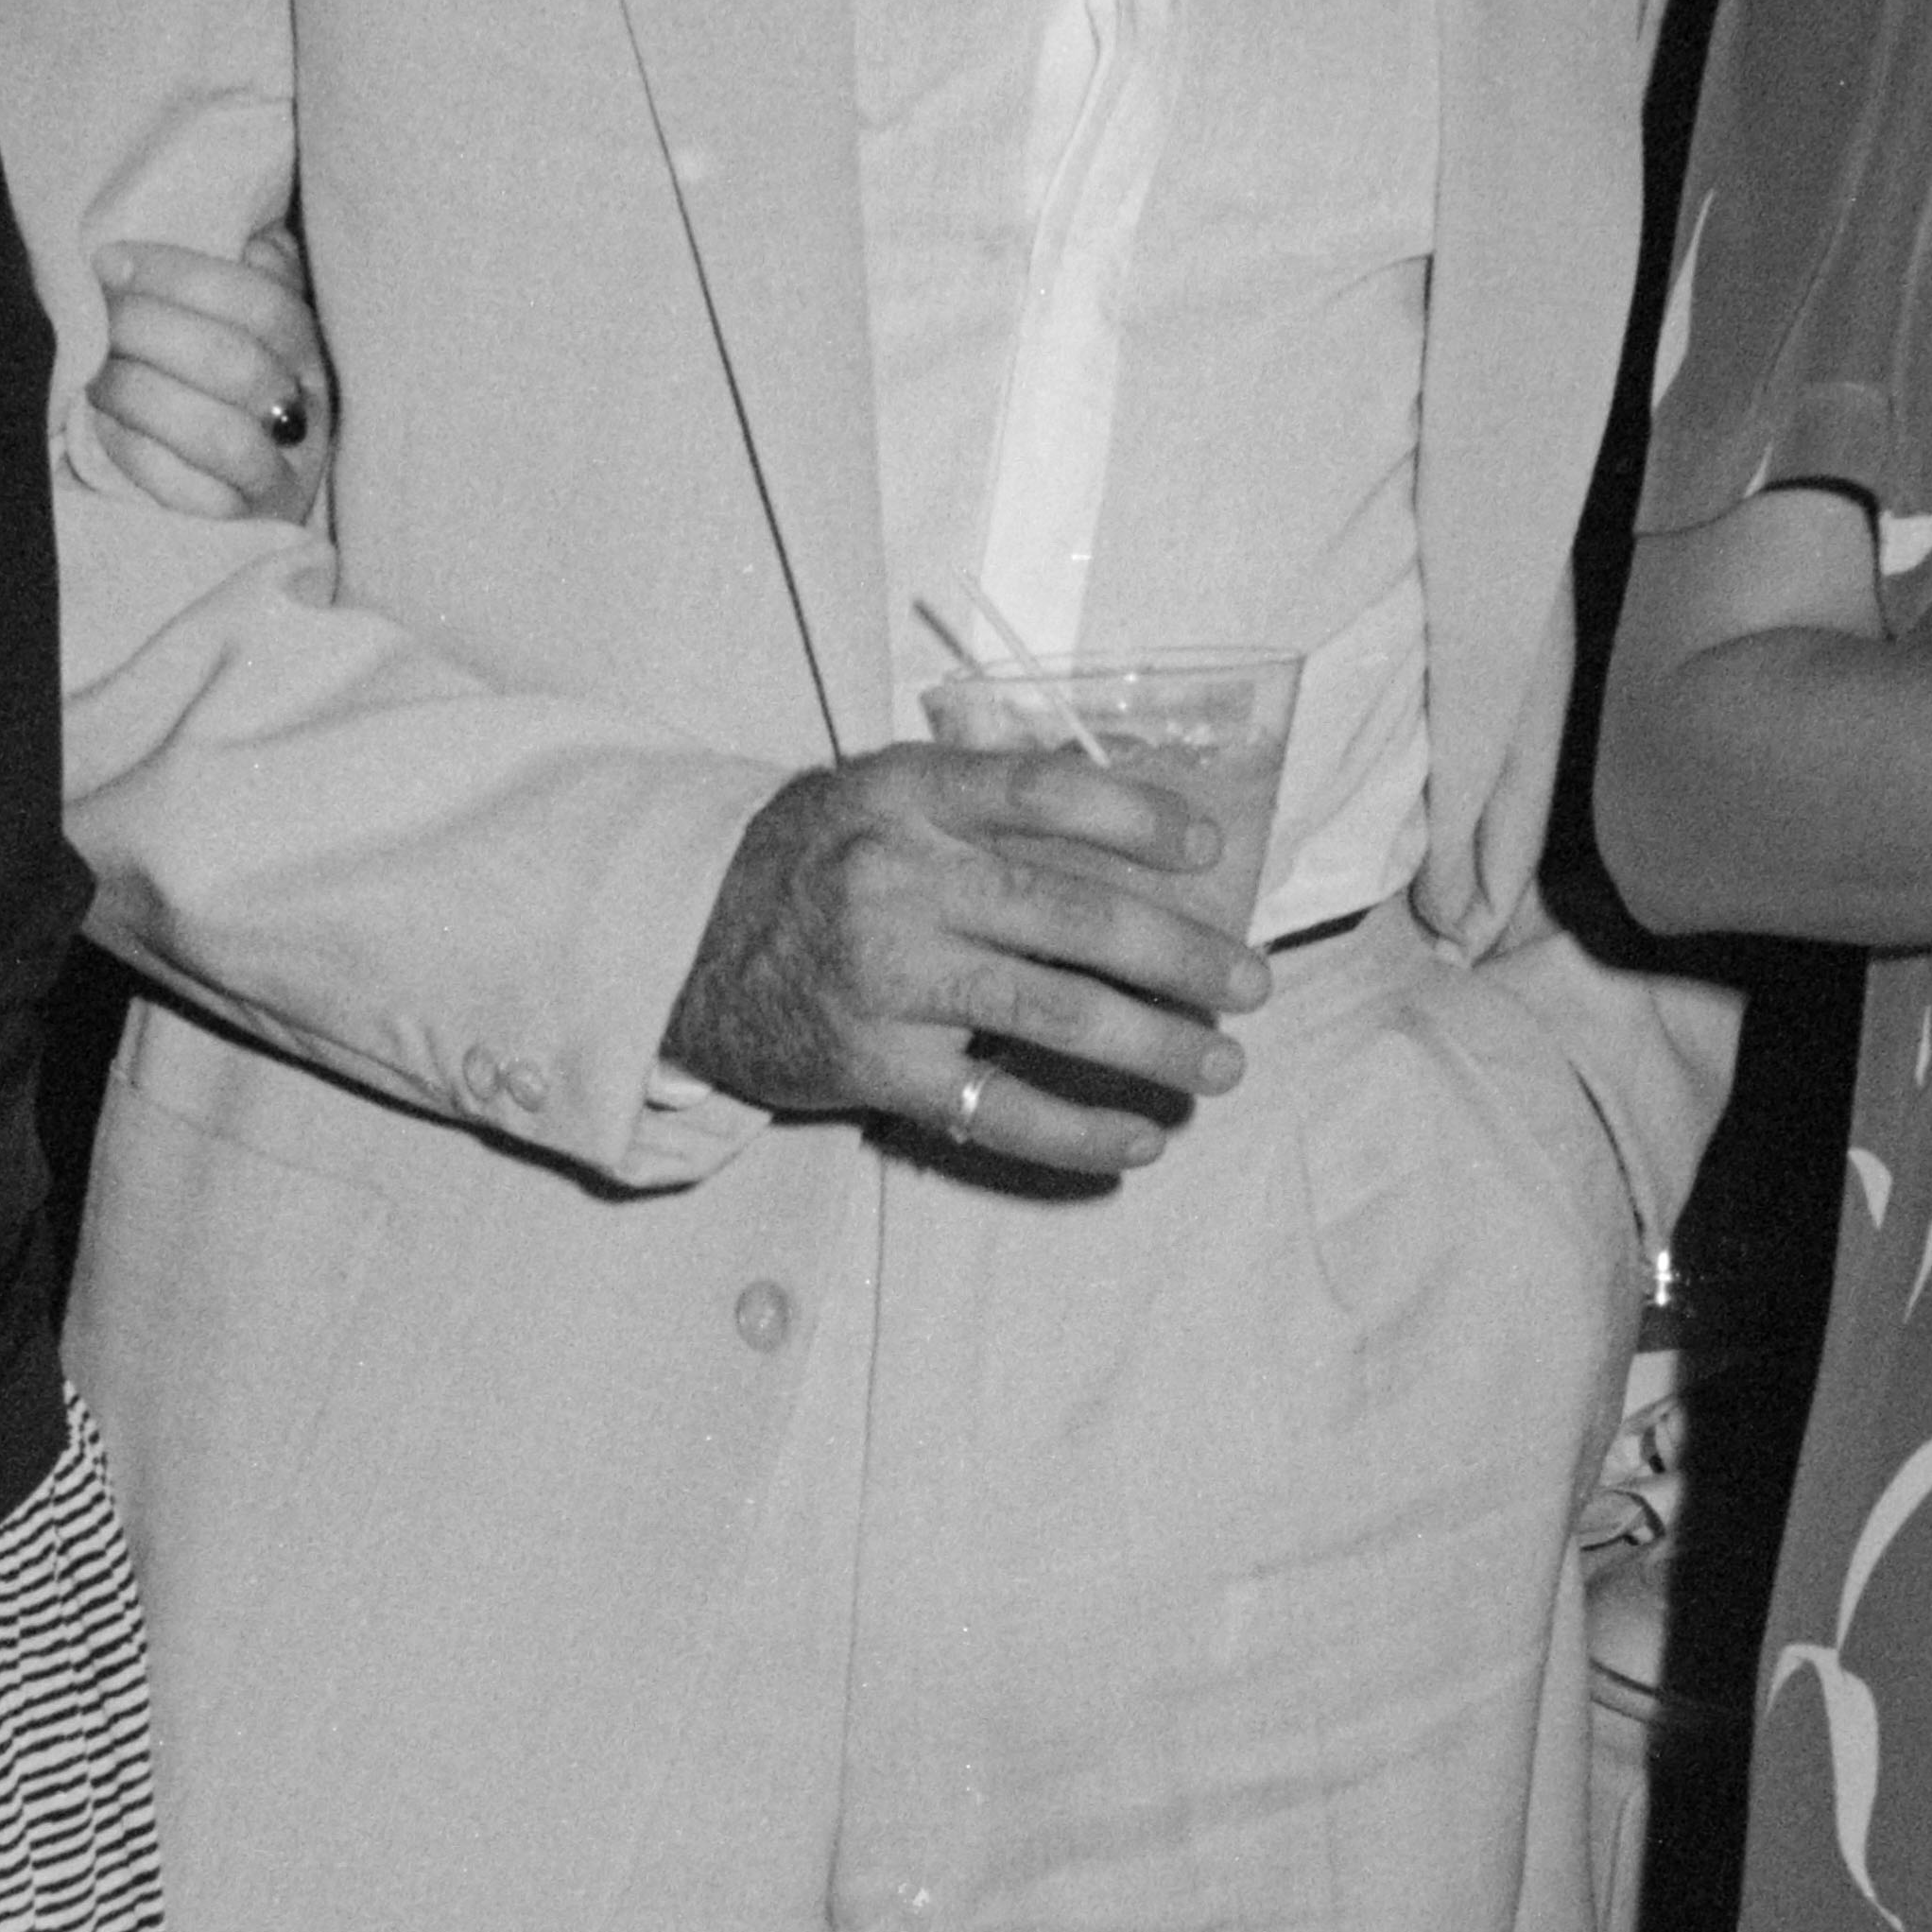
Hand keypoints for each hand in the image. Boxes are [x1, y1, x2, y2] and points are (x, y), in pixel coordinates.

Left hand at [91, 220, 328, 523]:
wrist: (230, 502)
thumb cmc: (225, 399)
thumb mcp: (252, 338)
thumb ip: (261, 284)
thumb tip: (259, 239)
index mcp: (311, 358)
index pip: (265, 304)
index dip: (182, 276)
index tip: (112, 262)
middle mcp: (306, 420)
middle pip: (236, 364)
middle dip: (148, 328)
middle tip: (97, 315)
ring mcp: (277, 480)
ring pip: (217, 433)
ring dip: (139, 391)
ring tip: (97, 371)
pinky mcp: (239, 529)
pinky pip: (187, 491)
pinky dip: (137, 450)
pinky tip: (107, 423)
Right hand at [661, 746, 1266, 1176]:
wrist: (682, 948)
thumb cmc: (814, 866)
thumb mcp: (881, 798)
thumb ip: (985, 803)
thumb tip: (1137, 824)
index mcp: (910, 796)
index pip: (1039, 792)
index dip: (1133, 815)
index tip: (1207, 848)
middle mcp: (900, 879)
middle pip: (1071, 913)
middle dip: (1180, 955)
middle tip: (1249, 983)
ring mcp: (886, 977)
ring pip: (1052, 1012)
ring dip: (1155, 1046)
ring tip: (1219, 1066)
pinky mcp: (872, 1065)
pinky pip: (995, 1107)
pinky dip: (1077, 1129)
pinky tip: (1139, 1139)